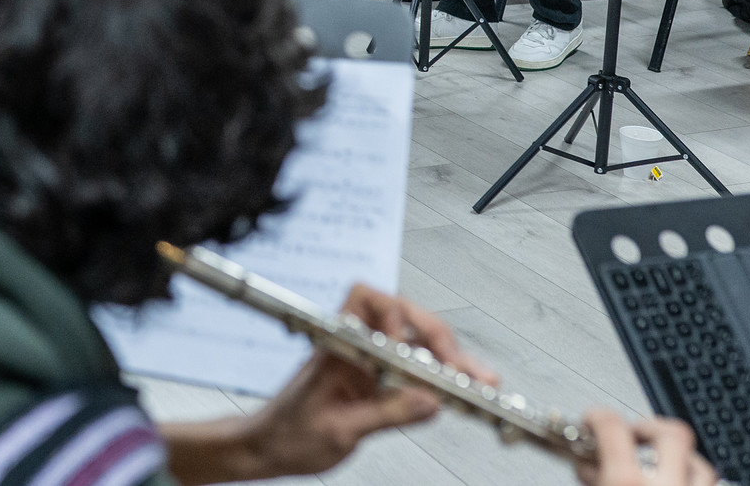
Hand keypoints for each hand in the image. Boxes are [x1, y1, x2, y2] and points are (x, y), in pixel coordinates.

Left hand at [242, 286, 493, 477]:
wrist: (268, 449)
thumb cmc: (287, 434)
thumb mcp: (339, 430)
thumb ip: (386, 414)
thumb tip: (429, 401)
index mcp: (337, 346)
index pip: (365, 299)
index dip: (395, 315)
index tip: (410, 348)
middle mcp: (355, 348)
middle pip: (404, 318)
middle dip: (438, 339)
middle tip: (461, 369)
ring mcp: (367, 364)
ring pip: (416, 346)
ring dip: (448, 360)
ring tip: (482, 381)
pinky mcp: (376, 383)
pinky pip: (414, 373)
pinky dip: (440, 380)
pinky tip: (462, 392)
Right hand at [576, 408, 717, 485]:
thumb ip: (593, 478)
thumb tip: (589, 467)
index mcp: (626, 482)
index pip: (611, 426)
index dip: (597, 416)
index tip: (593, 419)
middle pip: (672, 432)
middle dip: (651, 427)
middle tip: (633, 434)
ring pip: (701, 464)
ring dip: (681, 459)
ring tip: (661, 464)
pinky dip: (694, 483)